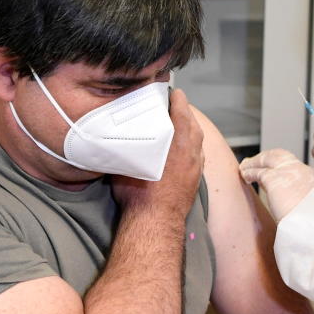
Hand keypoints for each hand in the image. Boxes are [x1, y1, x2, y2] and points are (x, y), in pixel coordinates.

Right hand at [111, 88, 203, 220]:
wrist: (154, 221)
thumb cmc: (138, 191)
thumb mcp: (126, 162)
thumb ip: (127, 145)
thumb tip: (115, 136)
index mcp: (176, 140)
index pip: (181, 111)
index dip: (177, 99)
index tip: (174, 92)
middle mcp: (190, 150)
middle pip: (192, 124)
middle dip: (185, 113)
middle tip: (177, 105)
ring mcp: (195, 166)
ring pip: (197, 141)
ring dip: (191, 130)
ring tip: (181, 125)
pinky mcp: (196, 179)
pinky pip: (198, 156)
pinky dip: (192, 147)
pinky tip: (184, 149)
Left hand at [238, 148, 313, 221]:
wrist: (313, 224)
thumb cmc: (312, 223)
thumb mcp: (310, 207)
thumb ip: (299, 200)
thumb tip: (286, 203)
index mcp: (311, 178)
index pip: (292, 166)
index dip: (278, 166)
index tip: (269, 171)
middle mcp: (300, 170)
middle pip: (280, 156)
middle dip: (265, 157)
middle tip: (253, 162)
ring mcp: (286, 172)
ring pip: (267, 159)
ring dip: (254, 162)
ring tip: (244, 167)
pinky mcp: (273, 178)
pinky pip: (257, 172)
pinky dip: (249, 172)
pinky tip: (244, 175)